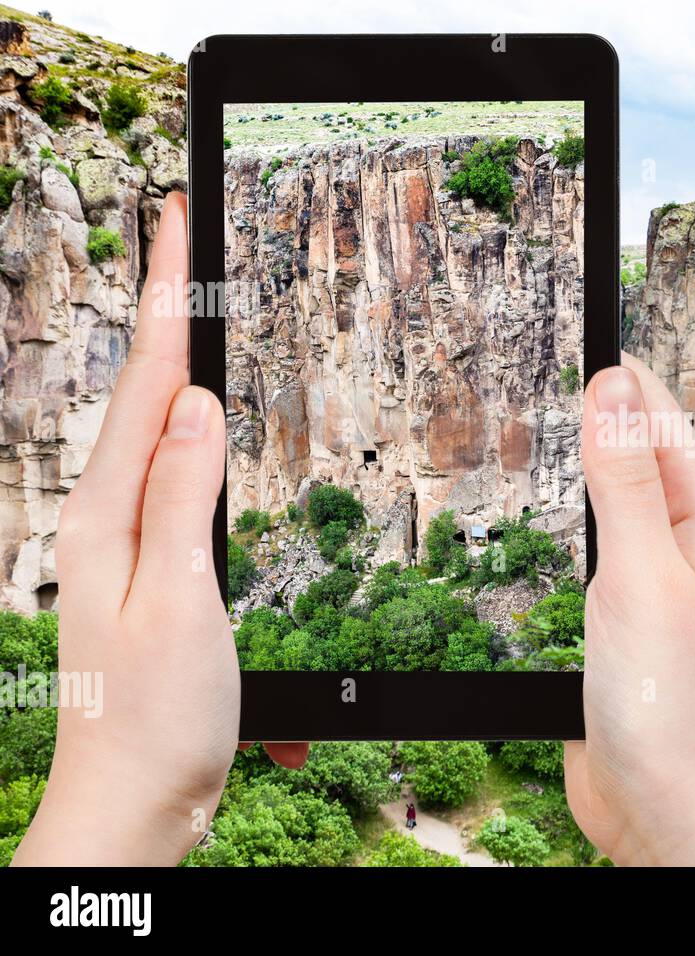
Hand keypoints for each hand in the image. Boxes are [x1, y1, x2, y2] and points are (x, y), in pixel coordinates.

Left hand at [13, 193, 303, 866]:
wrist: (133, 804)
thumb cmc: (158, 716)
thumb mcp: (181, 601)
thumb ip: (184, 498)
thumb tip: (197, 405)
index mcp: (107, 515)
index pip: (144, 383)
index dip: (164, 297)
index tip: (176, 221)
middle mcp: (106, 518)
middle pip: (141, 392)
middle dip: (161, 308)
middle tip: (183, 238)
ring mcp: (126, 544)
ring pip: (154, 431)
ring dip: (172, 361)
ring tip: (190, 305)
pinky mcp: (151, 569)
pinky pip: (172, 480)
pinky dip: (189, 433)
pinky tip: (199, 423)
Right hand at [564, 353, 694, 865]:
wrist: (675, 812)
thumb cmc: (677, 704)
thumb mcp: (641, 575)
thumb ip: (625, 479)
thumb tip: (613, 380)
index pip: (656, 407)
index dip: (610, 363)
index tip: (563, 307)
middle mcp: (688, 535)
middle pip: (631, 445)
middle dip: (586, 407)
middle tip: (523, 356)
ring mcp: (655, 576)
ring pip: (608, 497)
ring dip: (574, 464)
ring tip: (527, 418)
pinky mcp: (624, 617)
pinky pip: (594, 549)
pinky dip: (566, 524)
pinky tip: (541, 517)